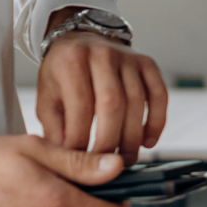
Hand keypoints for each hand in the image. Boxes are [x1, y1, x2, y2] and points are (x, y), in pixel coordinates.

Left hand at [37, 28, 167, 166]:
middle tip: (104, 166)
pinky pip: (159, 94)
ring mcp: (128, 57)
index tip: (78, 164)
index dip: (80, 140)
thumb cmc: (61, 75)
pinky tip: (148, 141)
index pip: (80, 107)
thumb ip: (55, 129)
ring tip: (125, 160)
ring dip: (132, 138)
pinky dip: (157, 121)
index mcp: (72, 61)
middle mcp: (102, 55)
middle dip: (109, 142)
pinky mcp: (147, 62)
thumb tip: (68, 162)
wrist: (80, 39)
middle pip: (112, 105)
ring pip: (137, 102)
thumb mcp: (47, 98)